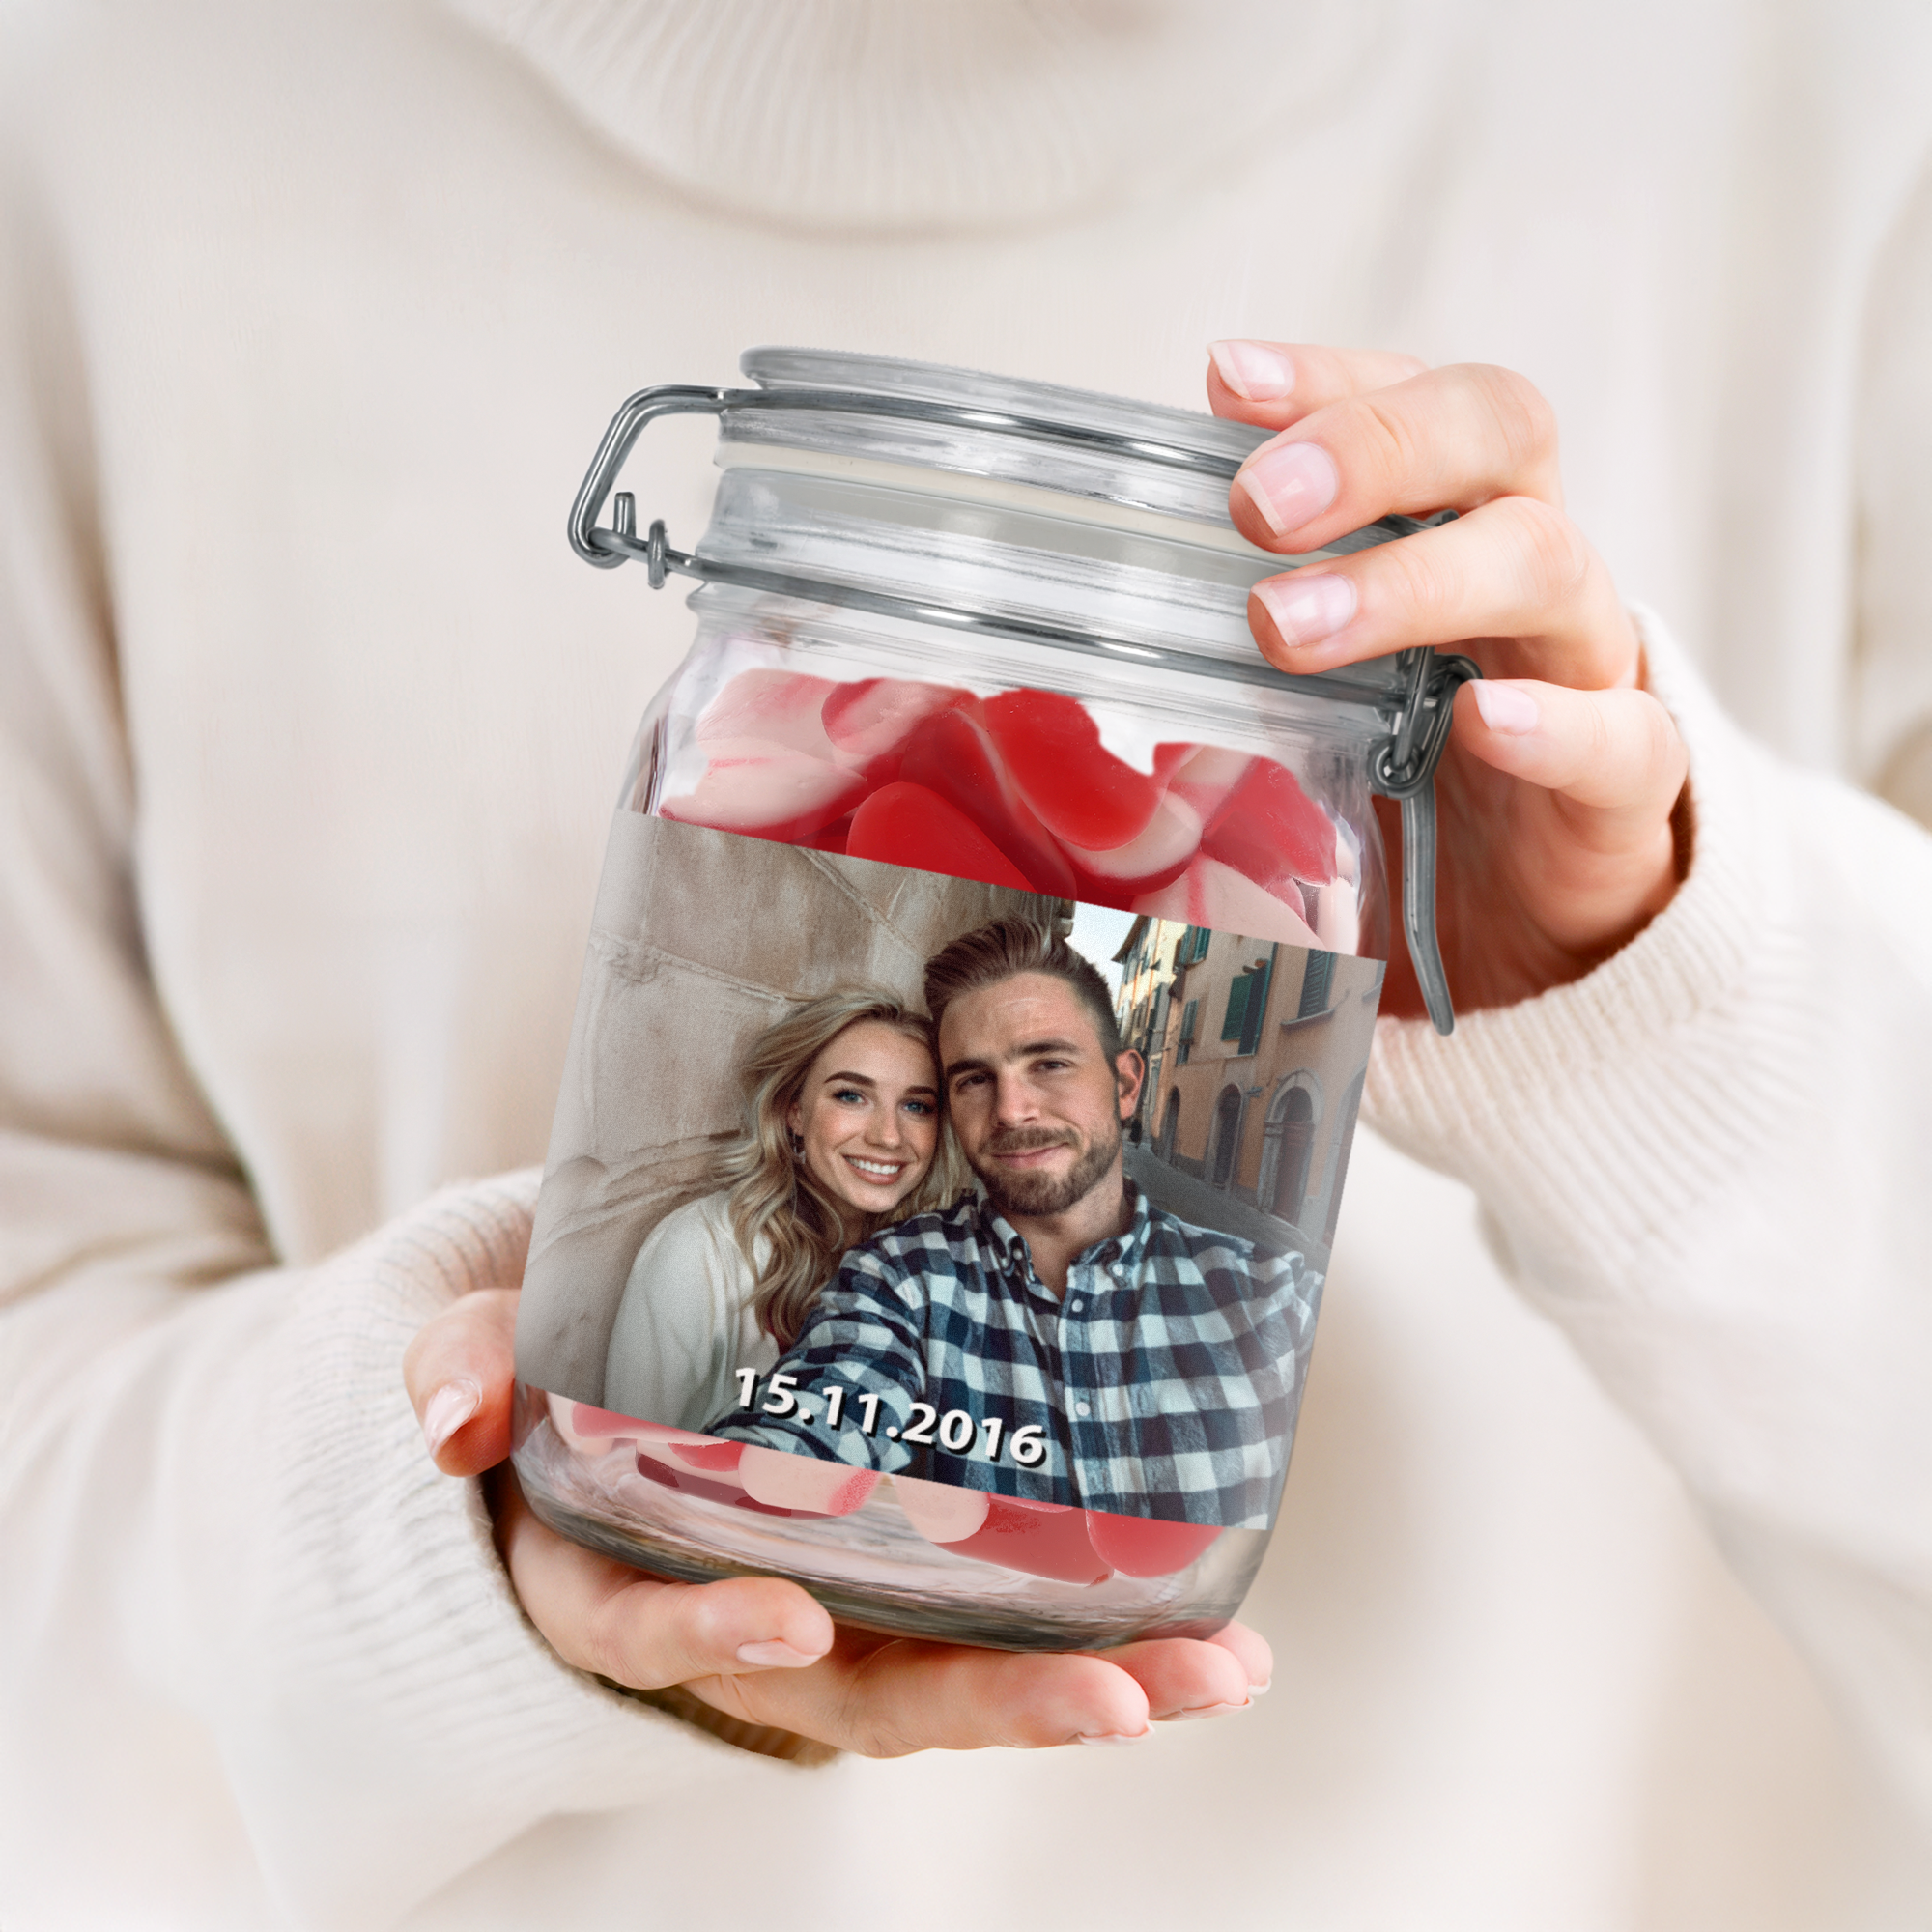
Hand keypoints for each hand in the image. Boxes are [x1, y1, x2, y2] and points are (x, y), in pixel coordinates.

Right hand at [404, 1288, 1270, 1753]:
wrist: (596, 1371)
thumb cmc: (547, 1358)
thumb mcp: (488, 1337)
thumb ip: (468, 1359)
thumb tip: (453, 1418)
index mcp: (611, 1572)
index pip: (645, 1626)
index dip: (710, 1629)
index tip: (791, 1616)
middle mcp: (734, 1618)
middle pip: (853, 1692)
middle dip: (988, 1704)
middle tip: (1125, 1700)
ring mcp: (829, 1603)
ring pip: (948, 1672)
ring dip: (1085, 1679)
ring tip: (1217, 1671)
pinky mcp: (898, 1572)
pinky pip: (987, 1618)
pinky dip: (1093, 1625)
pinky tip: (1203, 1618)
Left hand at [1208, 341, 1689, 1017]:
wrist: (1537, 908)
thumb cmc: (1415, 770)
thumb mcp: (1321, 684)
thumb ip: (1248, 630)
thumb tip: (1104, 609)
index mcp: (1454, 518)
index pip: (1410, 395)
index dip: (1327, 378)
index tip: (1225, 382)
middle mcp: (1530, 561)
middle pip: (1497, 430)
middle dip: (1372, 446)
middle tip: (1256, 505)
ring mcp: (1585, 662)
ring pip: (1543, 565)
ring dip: (1409, 582)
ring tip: (1286, 627)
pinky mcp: (1624, 784)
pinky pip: (1617, 735)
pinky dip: (1551, 725)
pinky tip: (1477, 721)